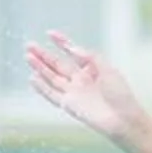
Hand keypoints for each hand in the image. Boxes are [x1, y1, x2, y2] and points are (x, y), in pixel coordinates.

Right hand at [25, 30, 143, 139]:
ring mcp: (73, 93)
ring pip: (52, 78)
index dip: (61, 43)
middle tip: (29, 45)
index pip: (72, 53)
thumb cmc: (121, 95)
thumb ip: (89, 57)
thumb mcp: (108, 69)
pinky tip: (33, 78)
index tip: (50, 33)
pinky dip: (42, 87)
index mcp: (91, 70)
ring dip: (39, 68)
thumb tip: (72, 47)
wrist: (123, 119)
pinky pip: (52, 95)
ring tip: (28, 56)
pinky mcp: (69, 105)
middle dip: (43, 55)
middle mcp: (80, 80)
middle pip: (57, 65)